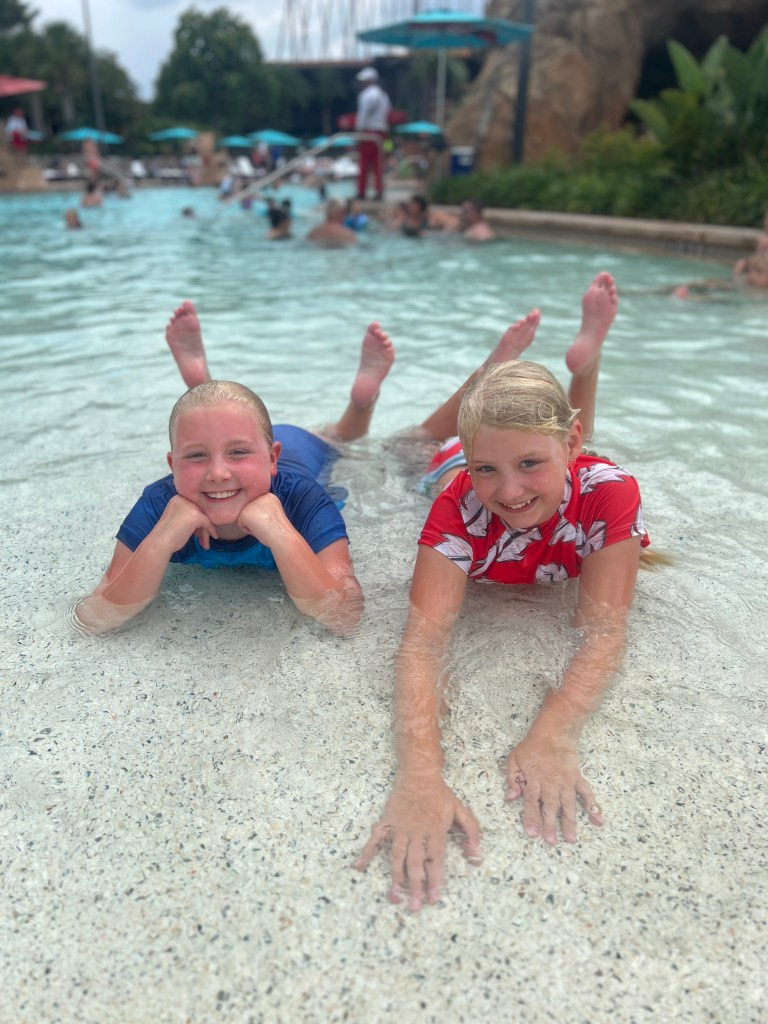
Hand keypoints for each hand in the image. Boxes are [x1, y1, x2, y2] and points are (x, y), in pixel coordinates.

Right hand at [157, 495, 216, 550]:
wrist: (160, 542)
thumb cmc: (166, 534)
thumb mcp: (177, 518)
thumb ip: (188, 515)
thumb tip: (203, 520)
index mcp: (178, 498)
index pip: (195, 506)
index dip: (198, 520)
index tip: (198, 532)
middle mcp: (185, 499)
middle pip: (201, 511)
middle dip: (202, 526)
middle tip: (201, 538)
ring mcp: (191, 506)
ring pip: (205, 518)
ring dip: (205, 532)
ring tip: (204, 544)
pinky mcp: (196, 515)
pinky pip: (208, 523)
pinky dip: (209, 532)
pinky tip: (206, 543)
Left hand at [237, 492, 286, 543]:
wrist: (282, 535)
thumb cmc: (279, 529)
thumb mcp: (273, 513)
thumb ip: (263, 508)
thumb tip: (253, 513)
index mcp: (268, 495)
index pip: (257, 506)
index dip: (263, 517)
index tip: (271, 521)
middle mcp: (258, 495)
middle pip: (249, 510)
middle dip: (256, 520)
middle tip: (267, 524)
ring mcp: (251, 503)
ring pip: (244, 517)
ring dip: (252, 525)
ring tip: (263, 526)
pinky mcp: (244, 512)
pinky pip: (240, 524)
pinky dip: (248, 530)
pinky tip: (258, 529)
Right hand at [354, 777, 480, 911]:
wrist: (419, 773)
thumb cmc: (440, 794)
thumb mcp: (461, 809)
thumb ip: (471, 831)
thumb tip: (477, 855)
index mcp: (435, 830)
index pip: (435, 859)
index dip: (435, 880)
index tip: (434, 898)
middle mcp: (416, 831)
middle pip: (416, 862)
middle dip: (415, 886)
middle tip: (414, 906)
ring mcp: (400, 827)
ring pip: (397, 855)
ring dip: (396, 876)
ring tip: (395, 896)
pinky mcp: (387, 821)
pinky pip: (376, 838)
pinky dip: (366, 851)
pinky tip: (359, 866)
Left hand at [505, 733, 603, 844]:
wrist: (553, 732)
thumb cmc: (532, 747)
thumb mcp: (514, 759)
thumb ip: (512, 778)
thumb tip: (510, 797)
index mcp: (534, 779)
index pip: (531, 801)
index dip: (531, 817)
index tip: (532, 833)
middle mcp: (550, 783)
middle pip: (549, 806)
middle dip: (550, 824)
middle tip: (551, 841)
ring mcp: (565, 781)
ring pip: (567, 804)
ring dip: (569, 822)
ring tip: (571, 839)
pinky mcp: (577, 778)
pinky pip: (586, 792)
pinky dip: (593, 805)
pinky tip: (598, 818)